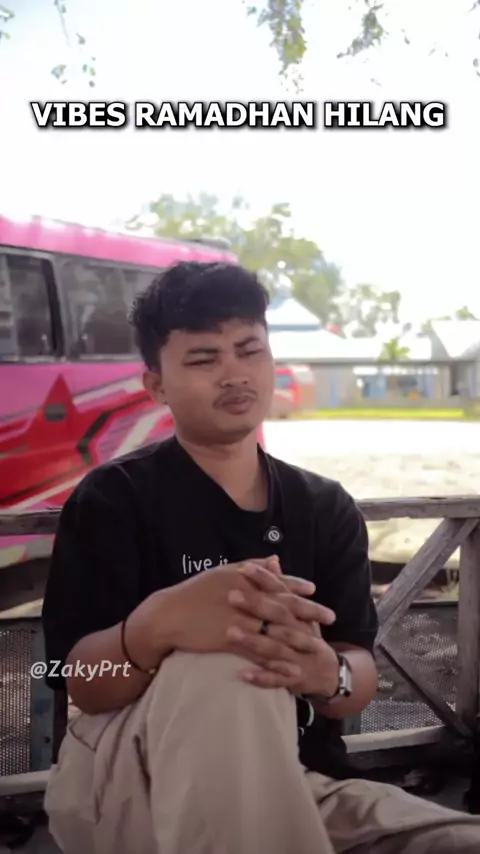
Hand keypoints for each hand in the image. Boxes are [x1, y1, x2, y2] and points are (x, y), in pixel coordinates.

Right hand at [156, 559, 320, 666]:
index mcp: (244, 578)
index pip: (276, 581)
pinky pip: (259, 652)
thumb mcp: (222, 573)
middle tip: (330, 617)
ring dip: (299, 638)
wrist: (168, 615)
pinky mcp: (231, 639)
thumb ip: (251, 566)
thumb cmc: (193, 593)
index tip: (314, 591)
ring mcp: (240, 619)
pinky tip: (291, 668)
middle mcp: (245, 596)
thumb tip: (274, 559)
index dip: (297, 587)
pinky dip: (276, 660)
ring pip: (275, 629)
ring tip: (317, 646)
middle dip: (309, 611)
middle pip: (283, 604)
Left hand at [226, 559, 339, 693]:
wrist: (330, 674)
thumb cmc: (307, 637)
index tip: (244, 568)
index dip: (265, 580)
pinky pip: (276, 680)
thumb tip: (272, 560)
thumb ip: (284, 588)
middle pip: (278, 617)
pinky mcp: (294, 680)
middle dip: (256, 606)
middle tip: (232, 595)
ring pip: (275, 648)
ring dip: (253, 641)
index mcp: (299, 615)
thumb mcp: (300, 613)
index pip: (282, 592)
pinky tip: (242, 674)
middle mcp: (301, 633)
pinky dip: (261, 677)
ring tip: (229, 632)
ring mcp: (298, 657)